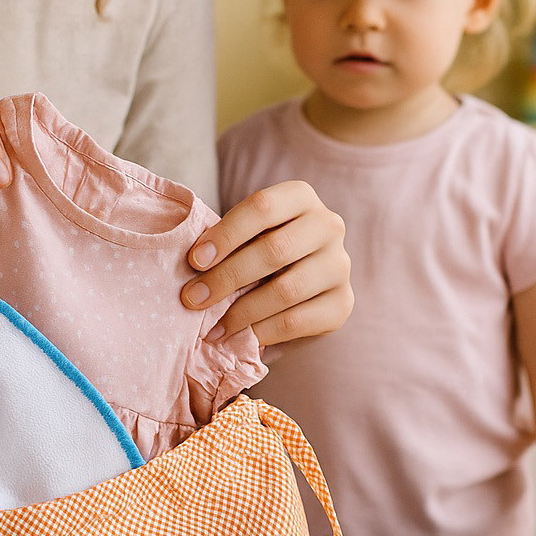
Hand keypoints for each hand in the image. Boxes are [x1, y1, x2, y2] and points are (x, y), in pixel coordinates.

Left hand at [182, 181, 352, 346]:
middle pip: (275, 250)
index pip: (262, 208)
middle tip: (193, 299)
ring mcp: (339, 265)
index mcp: (300, 197)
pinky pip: (298, 321)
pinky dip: (264, 332)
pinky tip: (242, 338)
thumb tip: (192, 273)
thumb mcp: (246, 237)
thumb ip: (227, 245)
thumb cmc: (260, 253)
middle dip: (227, 277)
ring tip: (213, 327)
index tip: (194, 261)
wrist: (300, 287)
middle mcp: (328, 226)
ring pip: (287, 289)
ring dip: (242, 312)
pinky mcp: (343, 304)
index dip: (225, 234)